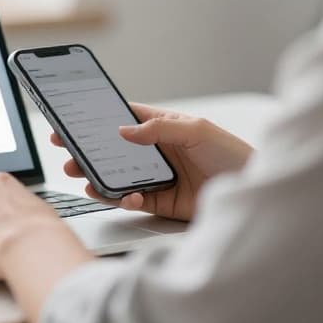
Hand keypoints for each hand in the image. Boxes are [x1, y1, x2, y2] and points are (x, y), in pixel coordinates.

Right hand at [53, 103, 253, 220]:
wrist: (255, 190)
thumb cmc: (234, 154)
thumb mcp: (197, 131)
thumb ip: (159, 129)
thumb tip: (124, 130)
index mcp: (164, 127)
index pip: (125, 120)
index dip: (99, 120)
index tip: (73, 122)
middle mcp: (158, 152)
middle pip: (114, 151)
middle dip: (88, 153)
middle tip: (68, 155)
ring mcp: (159, 178)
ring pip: (118, 177)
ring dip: (98, 178)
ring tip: (84, 178)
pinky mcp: (162, 203)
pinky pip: (133, 201)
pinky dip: (124, 199)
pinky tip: (126, 197)